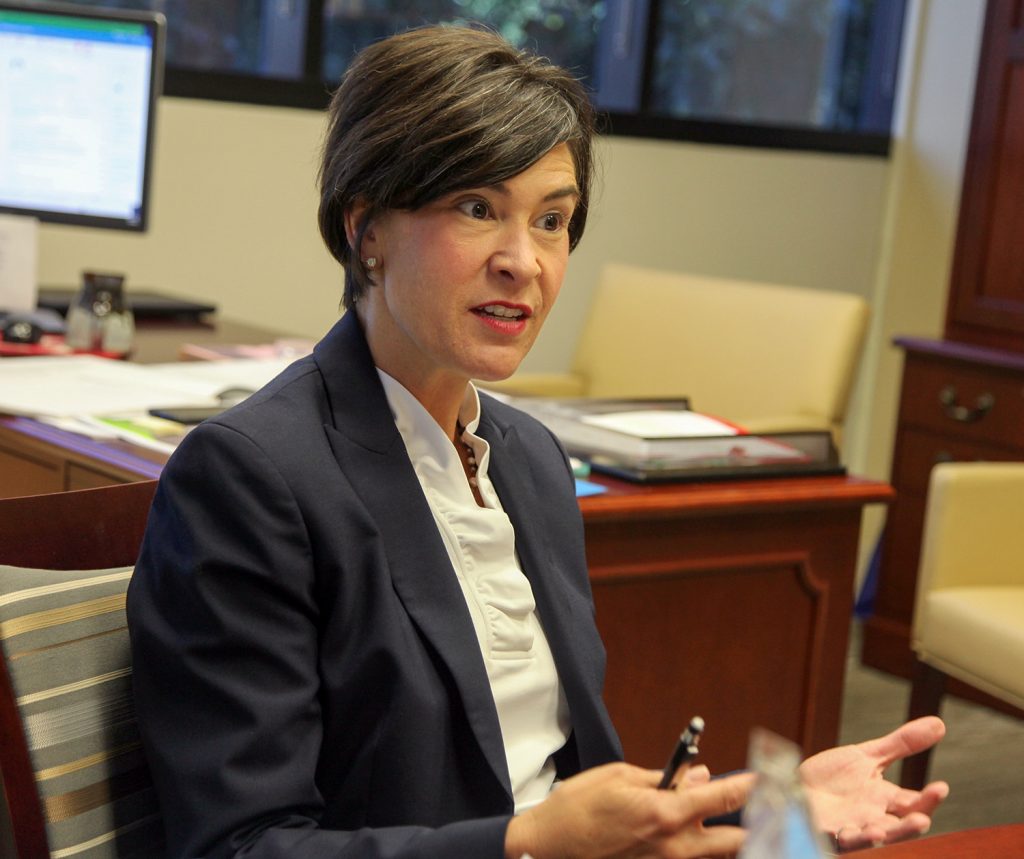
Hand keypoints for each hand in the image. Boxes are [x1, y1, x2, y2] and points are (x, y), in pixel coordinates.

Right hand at [505, 762, 752, 858]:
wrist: (549, 849)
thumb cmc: (579, 806)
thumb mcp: (619, 777)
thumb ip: (664, 778)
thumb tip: (699, 775)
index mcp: (665, 812)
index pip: (723, 796)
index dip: (750, 785)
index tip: (768, 776)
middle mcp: (674, 845)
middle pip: (734, 840)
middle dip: (754, 824)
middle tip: (766, 809)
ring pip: (717, 856)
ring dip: (729, 840)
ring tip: (738, 823)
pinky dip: (700, 849)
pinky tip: (696, 836)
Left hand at [800, 717, 949, 851]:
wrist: (795, 786)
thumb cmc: (834, 776)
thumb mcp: (868, 756)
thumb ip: (902, 744)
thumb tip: (940, 724)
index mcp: (885, 799)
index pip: (915, 803)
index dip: (929, 798)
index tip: (941, 787)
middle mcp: (872, 817)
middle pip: (898, 828)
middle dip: (910, 826)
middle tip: (922, 819)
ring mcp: (850, 826)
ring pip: (870, 838)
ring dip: (878, 837)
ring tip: (881, 830)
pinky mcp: (826, 831)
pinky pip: (837, 838)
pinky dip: (845, 836)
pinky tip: (848, 830)